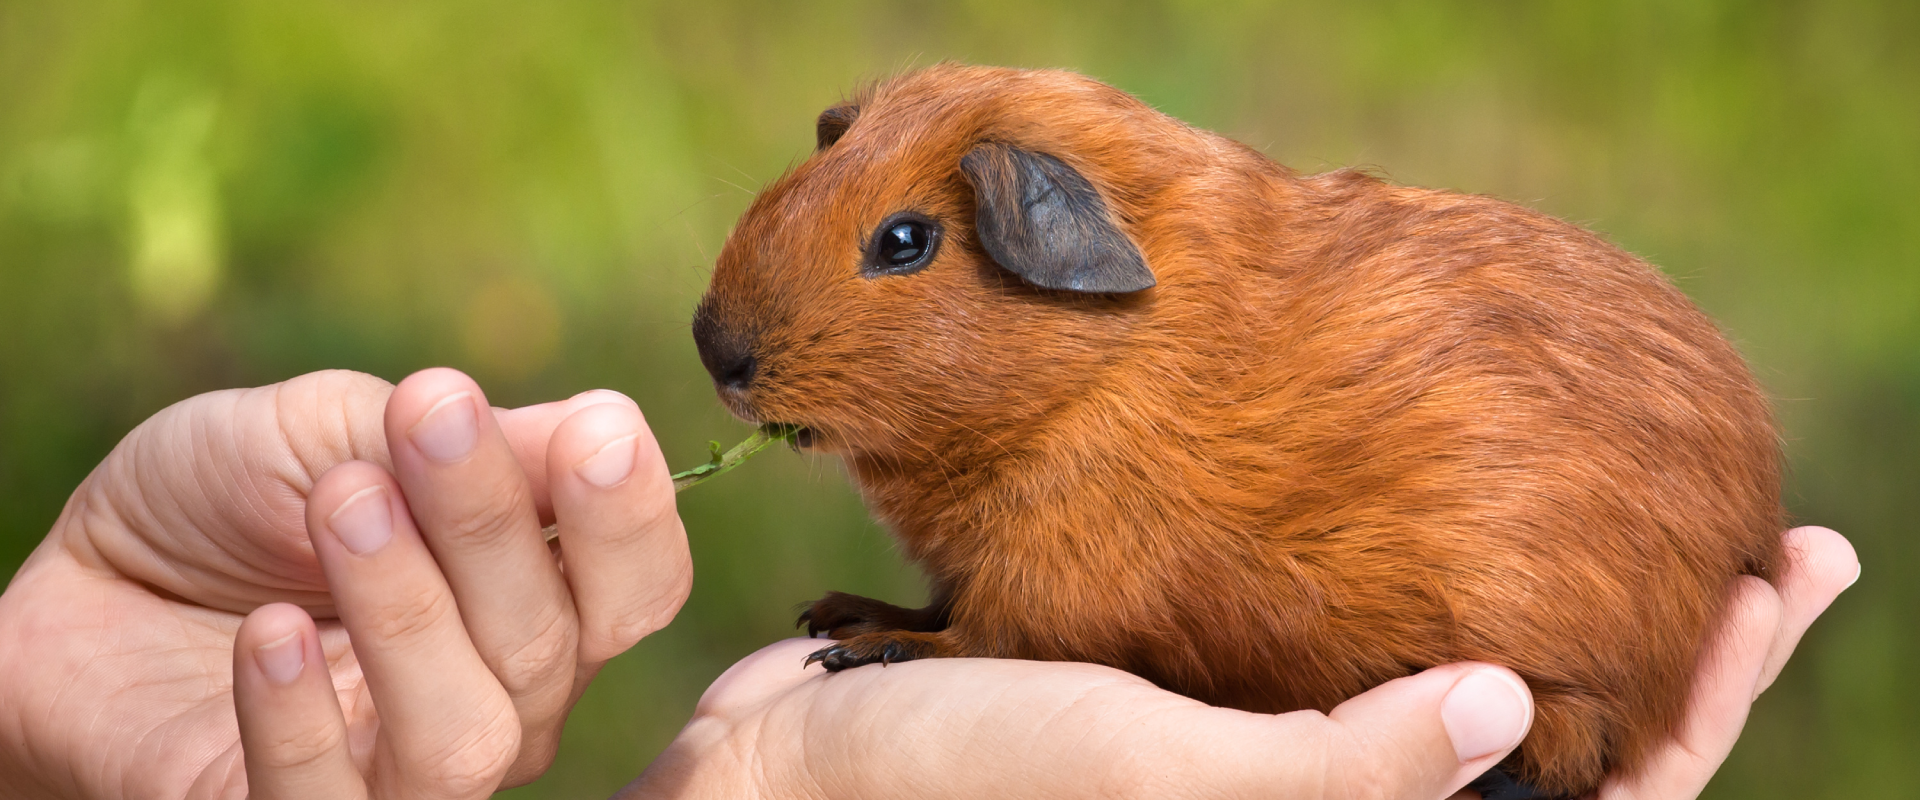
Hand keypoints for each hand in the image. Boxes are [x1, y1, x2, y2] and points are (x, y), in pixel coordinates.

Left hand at [0, 368, 690, 798]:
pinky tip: (264, 628)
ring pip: (469, 737)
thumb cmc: (233, 498)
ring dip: (410, 611)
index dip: (633, 519)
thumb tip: (612, 426)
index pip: (638, 588)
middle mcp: (499, 699)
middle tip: (423, 412)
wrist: (84, 578)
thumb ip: (476, 439)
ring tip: (339, 504)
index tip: (596, 430)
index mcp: (536, 598)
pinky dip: (302, 713)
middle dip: (493, 522)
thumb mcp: (346, 430)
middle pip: (556, 646)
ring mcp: (400, 773)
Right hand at [624, 526, 1853, 799]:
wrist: (804, 766)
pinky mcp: (1225, 710)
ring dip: (1577, 621)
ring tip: (1650, 528)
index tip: (1777, 584)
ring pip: (1479, 703)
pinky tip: (1461, 522)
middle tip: (1769, 548)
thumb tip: (1517, 705)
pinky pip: (1370, 656)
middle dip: (1676, 665)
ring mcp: (1278, 770)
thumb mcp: (1166, 774)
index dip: (1704, 715)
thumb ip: (1348, 766)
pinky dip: (1440, 590)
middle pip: (1562, 765)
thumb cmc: (967, 787)